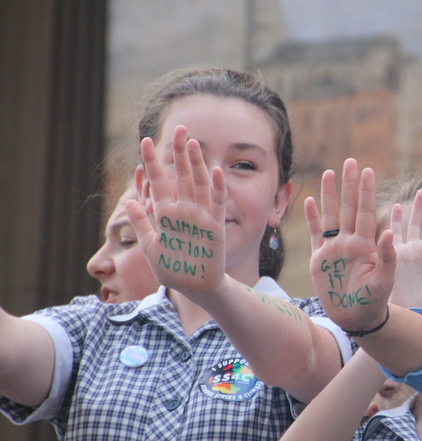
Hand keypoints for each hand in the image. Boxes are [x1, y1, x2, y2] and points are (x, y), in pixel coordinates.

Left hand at [126, 125, 228, 300]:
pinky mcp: (215, 227)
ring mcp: (200, 216)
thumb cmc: (173, 269)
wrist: (196, 287)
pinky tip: (214, 171)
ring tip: (192, 143)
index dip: (153, 161)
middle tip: (179, 129)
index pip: (158, 181)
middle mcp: (183, 210)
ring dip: (196, 163)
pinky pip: (216, 204)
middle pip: (181, 175)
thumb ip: (142, 224)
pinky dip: (216, 188)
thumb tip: (132, 201)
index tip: (146, 141)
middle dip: (179, 152)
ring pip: (198, 184)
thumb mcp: (151, 248)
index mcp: (166, 214)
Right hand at [305, 159, 395, 332]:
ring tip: (330, 173)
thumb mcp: (384, 280)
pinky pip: (316, 234)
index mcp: (367, 244)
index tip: (368, 170)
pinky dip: (312, 218)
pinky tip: (310, 201)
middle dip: (349, 185)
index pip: (366, 211)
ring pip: (331, 216)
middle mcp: (351, 242)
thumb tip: (389, 232)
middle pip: (348, 207)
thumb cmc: (374, 302)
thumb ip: (387, 257)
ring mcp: (335, 249)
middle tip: (351, 162)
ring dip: (330, 195)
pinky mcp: (320, 259)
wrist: (355, 319)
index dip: (366, 191)